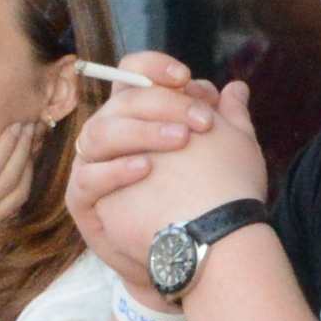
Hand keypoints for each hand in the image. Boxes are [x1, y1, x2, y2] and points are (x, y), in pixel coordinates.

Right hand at [65, 58, 261, 291]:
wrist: (182, 253)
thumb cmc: (197, 200)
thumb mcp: (220, 156)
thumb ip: (227, 121)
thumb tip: (237, 88)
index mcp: (136, 115)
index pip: (132, 74)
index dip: (152, 67)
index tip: (184, 76)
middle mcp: (110, 134)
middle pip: (121, 100)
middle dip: (163, 104)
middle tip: (202, 120)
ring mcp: (93, 166)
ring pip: (101, 132)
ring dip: (143, 132)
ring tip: (182, 141)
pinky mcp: (83, 199)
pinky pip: (89, 177)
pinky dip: (117, 169)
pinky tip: (147, 168)